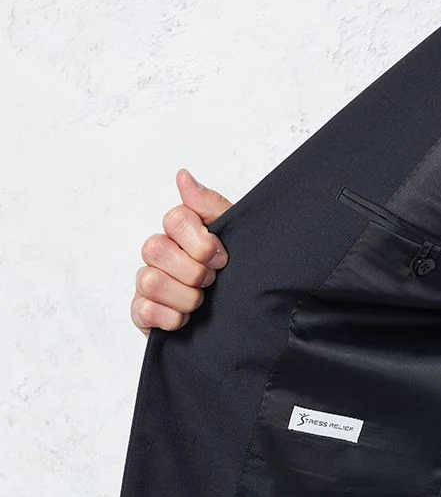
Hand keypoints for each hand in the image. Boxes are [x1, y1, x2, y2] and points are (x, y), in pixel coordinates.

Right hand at [131, 169, 232, 335]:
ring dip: (184, 297)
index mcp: (181, 232)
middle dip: (193, 271)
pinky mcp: (143, 312)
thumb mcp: (235, 238)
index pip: (175, 219)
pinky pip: (143, 310)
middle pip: (156, 248)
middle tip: (211, 282)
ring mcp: (148, 282)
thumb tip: (183, 176)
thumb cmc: (235, 275)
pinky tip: (186, 320)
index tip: (222, 259)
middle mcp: (160, 253)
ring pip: (150, 281)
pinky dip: (171, 318)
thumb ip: (210, 206)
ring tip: (199, 303)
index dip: (201, 242)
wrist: (242, 319)